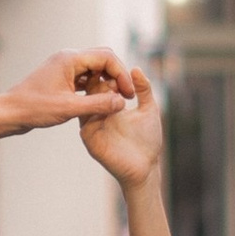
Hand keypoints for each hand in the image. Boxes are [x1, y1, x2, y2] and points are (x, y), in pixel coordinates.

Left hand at [0, 46, 136, 139]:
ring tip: (115, 100)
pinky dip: (96, 87)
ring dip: (106, 82)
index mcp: (70, 59)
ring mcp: (65, 67)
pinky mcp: (62, 78)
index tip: (128, 94)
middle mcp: (68, 58)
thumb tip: (122, 102)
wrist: (10, 112)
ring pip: (95, 68)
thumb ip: (98, 104)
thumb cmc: (35, 108)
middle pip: (103, 59)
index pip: (106, 57)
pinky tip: (101, 101)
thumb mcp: (69, 108)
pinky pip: (85, 77)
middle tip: (125, 96)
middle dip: (117, 76)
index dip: (122, 74)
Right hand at [78, 65, 164, 191]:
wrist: (146, 167)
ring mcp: (93, 128)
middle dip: (99, 82)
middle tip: (112, 78)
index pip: (100, 85)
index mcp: (110, 107)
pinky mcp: (91, 140)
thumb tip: (136, 68)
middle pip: (90, 93)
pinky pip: (86, 124)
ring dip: (97, 96)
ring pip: (86, 106)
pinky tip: (106, 107)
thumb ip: (144, 89)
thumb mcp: (149, 109)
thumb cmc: (148, 140)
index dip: (105, 76)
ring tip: (111, 90)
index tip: (115, 69)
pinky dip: (94, 113)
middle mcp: (98, 116)